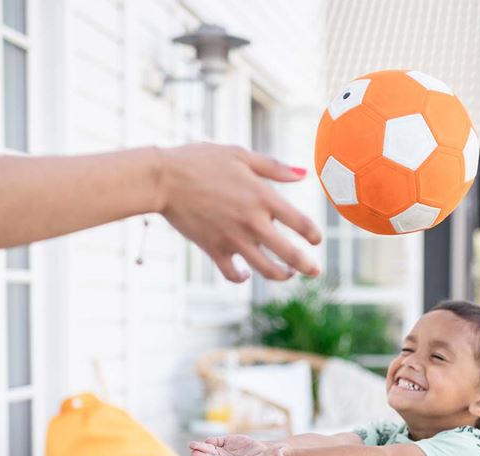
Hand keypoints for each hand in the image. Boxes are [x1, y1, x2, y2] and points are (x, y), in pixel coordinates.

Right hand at [156, 144, 321, 282]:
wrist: (163, 179)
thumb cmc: (201, 161)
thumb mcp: (240, 155)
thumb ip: (274, 167)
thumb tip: (304, 174)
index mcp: (262, 197)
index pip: (301, 223)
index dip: (314, 234)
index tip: (316, 240)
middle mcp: (252, 222)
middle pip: (289, 254)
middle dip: (307, 267)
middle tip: (315, 272)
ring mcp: (233, 239)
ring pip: (266, 270)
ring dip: (281, 275)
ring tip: (287, 274)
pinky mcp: (214, 249)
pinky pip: (233, 273)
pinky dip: (242, 277)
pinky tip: (246, 273)